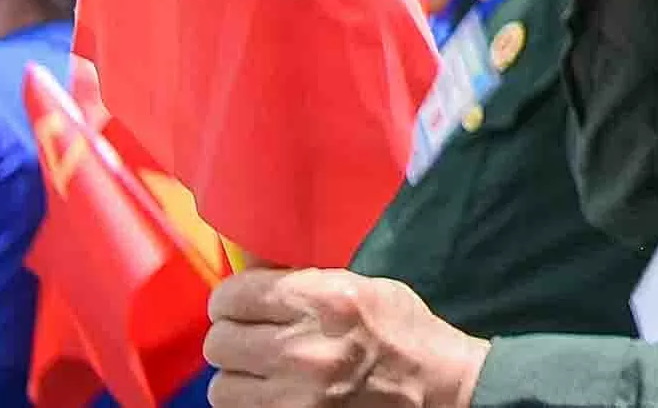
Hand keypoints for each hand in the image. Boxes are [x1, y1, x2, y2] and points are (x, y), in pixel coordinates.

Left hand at [204, 264, 488, 407]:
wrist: (439, 390)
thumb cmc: (403, 332)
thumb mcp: (362, 287)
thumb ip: (304, 280)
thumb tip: (250, 264)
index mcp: (324, 302)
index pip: (233, 295)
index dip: (233, 299)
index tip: (242, 304)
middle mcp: (303, 350)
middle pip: (218, 342)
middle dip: (233, 337)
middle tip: (253, 338)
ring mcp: (295, 398)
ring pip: (221, 387)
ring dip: (240, 377)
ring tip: (266, 371)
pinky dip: (252, 402)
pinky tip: (277, 392)